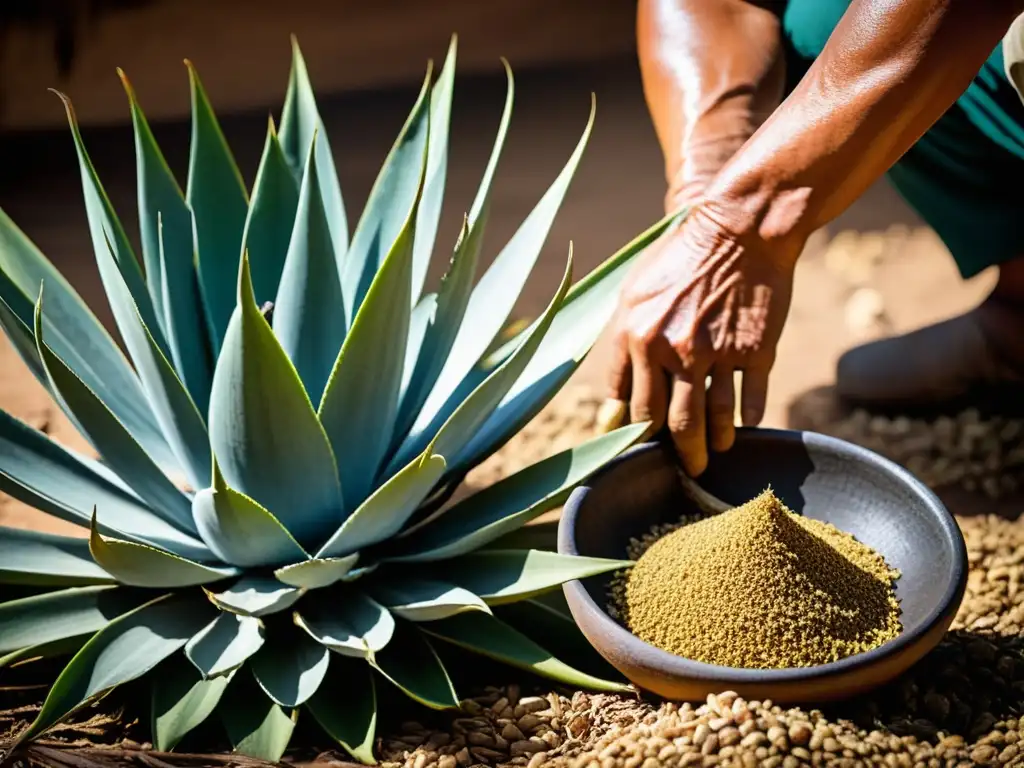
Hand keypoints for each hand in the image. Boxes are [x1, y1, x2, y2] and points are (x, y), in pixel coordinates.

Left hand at [604, 200, 797, 475]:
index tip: (641, 451)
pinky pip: (748, 403)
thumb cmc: (680, 260)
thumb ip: (621, 353)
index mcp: (636, 336)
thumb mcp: (634, 296)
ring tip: (713, 454)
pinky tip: (743, 426)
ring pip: (710, 421)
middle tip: (683, 468)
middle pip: (670, 423)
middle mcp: (673, 349)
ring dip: (711, 445)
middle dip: (675, 454)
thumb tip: (611, 412)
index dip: (635, 436)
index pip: (631, 407)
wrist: (741, 227)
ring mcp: (716, 352)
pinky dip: (745, 421)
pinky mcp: (755, 351)